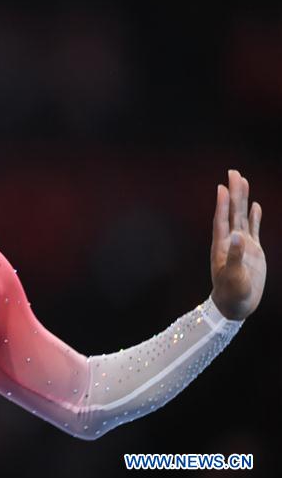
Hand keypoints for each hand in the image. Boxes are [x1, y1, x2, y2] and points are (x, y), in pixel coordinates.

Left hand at [210, 169, 265, 319]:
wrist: (235, 305)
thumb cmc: (231, 293)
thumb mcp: (233, 276)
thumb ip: (234, 256)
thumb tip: (239, 236)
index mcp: (222, 245)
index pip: (222, 219)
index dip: (221, 204)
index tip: (221, 186)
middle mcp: (231, 240)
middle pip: (232, 211)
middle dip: (233, 192)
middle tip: (233, 172)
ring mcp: (242, 244)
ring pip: (243, 216)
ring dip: (243, 199)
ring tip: (243, 180)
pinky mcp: (253, 250)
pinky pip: (254, 228)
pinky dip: (255, 217)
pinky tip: (256, 205)